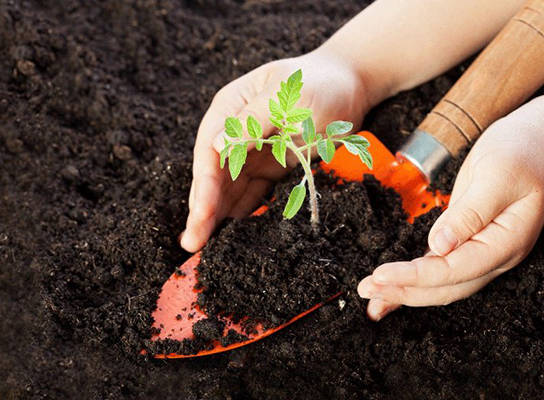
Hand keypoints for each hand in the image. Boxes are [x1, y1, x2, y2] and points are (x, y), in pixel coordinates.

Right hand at [180, 49, 373, 251]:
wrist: (351, 85)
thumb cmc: (319, 83)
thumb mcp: (286, 97)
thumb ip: (252, 120)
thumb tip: (216, 146)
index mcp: (230, 108)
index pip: (210, 152)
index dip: (204, 186)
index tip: (201, 215)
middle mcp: (234, 131)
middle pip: (214, 175)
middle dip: (202, 208)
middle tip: (192, 243)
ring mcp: (251, 150)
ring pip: (228, 188)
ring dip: (216, 215)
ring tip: (201, 245)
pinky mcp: (270, 166)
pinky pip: (251, 192)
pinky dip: (241, 211)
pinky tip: (231, 234)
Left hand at [357, 94, 543, 320]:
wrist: (542, 139)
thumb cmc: (525, 151)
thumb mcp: (498, 175)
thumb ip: (470, 213)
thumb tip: (438, 246)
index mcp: (505, 242)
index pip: (454, 270)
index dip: (415, 277)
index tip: (381, 276)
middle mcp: (494, 254)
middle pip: (445, 286)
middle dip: (404, 291)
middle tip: (366, 290)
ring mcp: (481, 248)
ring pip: (441, 282)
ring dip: (405, 291)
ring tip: (371, 296)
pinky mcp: (467, 239)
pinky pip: (438, 265)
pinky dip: (414, 276)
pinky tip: (392, 284)